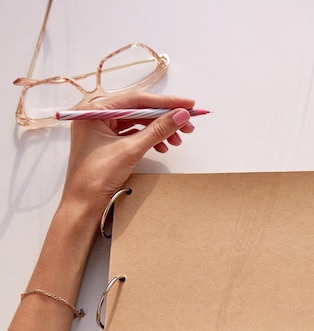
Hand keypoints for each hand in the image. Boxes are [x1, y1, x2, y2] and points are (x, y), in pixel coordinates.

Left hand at [61, 91, 195, 221]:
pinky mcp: (108, 143)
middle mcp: (97, 116)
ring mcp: (102, 130)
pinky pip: (134, 134)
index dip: (165, 102)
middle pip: (138, 110)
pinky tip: (163, 147)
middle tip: (188, 123)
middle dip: (164, 117)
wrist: (82, 206)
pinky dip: (151, 139)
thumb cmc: (96, 177)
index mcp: (94, 111)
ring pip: (138, 122)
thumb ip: (158, 129)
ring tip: (177, 139)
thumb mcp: (130, 150)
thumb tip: (181, 115)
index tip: (188, 104)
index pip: (136, 99)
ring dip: (160, 129)